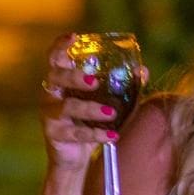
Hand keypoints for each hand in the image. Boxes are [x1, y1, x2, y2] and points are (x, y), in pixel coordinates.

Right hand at [38, 34, 120, 172]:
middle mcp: (51, 94)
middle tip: (94, 80)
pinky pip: (75, 133)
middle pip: (56, 77)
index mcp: (61, 80)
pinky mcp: (54, 135)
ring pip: (67, 107)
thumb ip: (122, 86)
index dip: (61, 45)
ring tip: (111, 112)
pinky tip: (112, 136)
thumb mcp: (105, 101)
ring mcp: (50, 115)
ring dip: (90, 109)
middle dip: (74, 76)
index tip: (74, 37)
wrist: (75, 158)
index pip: (55, 57)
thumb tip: (143, 71)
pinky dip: (96, 134)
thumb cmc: (89, 122)